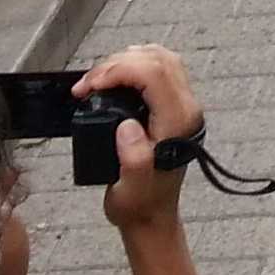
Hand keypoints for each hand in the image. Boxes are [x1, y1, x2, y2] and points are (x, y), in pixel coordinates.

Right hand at [76, 44, 202, 231]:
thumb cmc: (139, 204)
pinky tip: (114, 77)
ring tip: (96, 80)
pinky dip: (135, 65)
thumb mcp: (130, 189)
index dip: (119, 70)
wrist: (152, 216)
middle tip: (87, 85)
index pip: (155, 73)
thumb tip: (127, 126)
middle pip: (158, 59)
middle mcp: (187, 108)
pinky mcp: (174, 105)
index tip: (90, 86)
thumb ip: (133, 158)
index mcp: (178, 122)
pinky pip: (160, 69)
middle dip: (117, 64)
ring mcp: (183, 104)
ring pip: (161, 58)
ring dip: (125, 61)